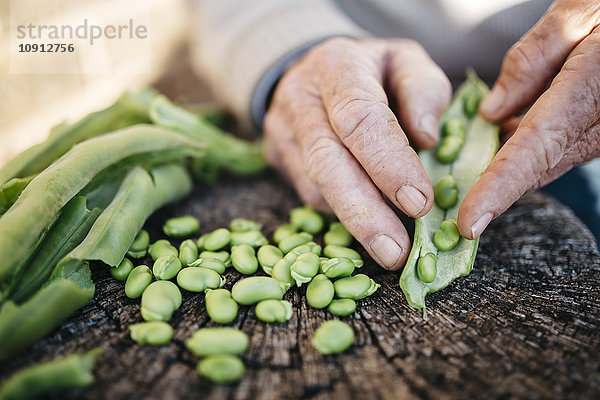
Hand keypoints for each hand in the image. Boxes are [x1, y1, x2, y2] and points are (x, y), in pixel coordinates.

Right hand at [263, 37, 450, 269]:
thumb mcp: (405, 61)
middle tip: (396, 251)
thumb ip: (424, 89)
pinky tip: (370, 223)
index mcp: (337, 66)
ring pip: (314, 187)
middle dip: (364, 212)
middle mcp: (301, 98)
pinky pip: (308, 195)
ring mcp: (281, 131)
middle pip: (326, 161)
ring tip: (391, 248)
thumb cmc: (370, 70)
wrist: (313, 70)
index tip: (419, 203)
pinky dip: (341, 214)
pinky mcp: (277, 158)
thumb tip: (428, 137)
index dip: (388, 163)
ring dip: (354, 223)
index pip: (358, 118)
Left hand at [458, 0, 599, 238]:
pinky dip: (528, 146)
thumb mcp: (578, 13)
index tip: (470, 223)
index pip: (534, 149)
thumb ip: (532, 60)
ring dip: (509, 161)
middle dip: (493, 182)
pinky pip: (560, 146)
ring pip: (547, 159)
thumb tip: (491, 111)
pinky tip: (506, 130)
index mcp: (589, 90)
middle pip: (537, 164)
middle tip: (453, 187)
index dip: (499, 189)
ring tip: (474, 151)